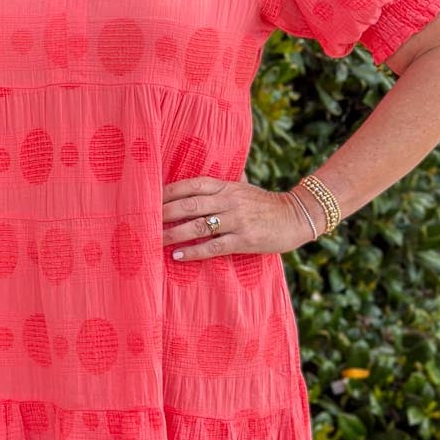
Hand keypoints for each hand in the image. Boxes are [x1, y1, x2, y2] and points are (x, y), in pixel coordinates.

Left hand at [161, 176, 315, 259]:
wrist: (297, 216)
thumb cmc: (265, 204)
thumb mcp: (243, 188)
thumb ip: (222, 185)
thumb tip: (195, 183)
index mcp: (227, 185)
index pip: (191, 184)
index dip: (168, 191)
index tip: (147, 198)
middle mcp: (229, 200)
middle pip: (189, 204)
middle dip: (163, 213)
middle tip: (142, 221)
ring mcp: (237, 220)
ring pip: (198, 226)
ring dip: (173, 234)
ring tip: (154, 241)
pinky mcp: (245, 240)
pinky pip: (214, 246)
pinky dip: (194, 251)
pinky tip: (178, 256)